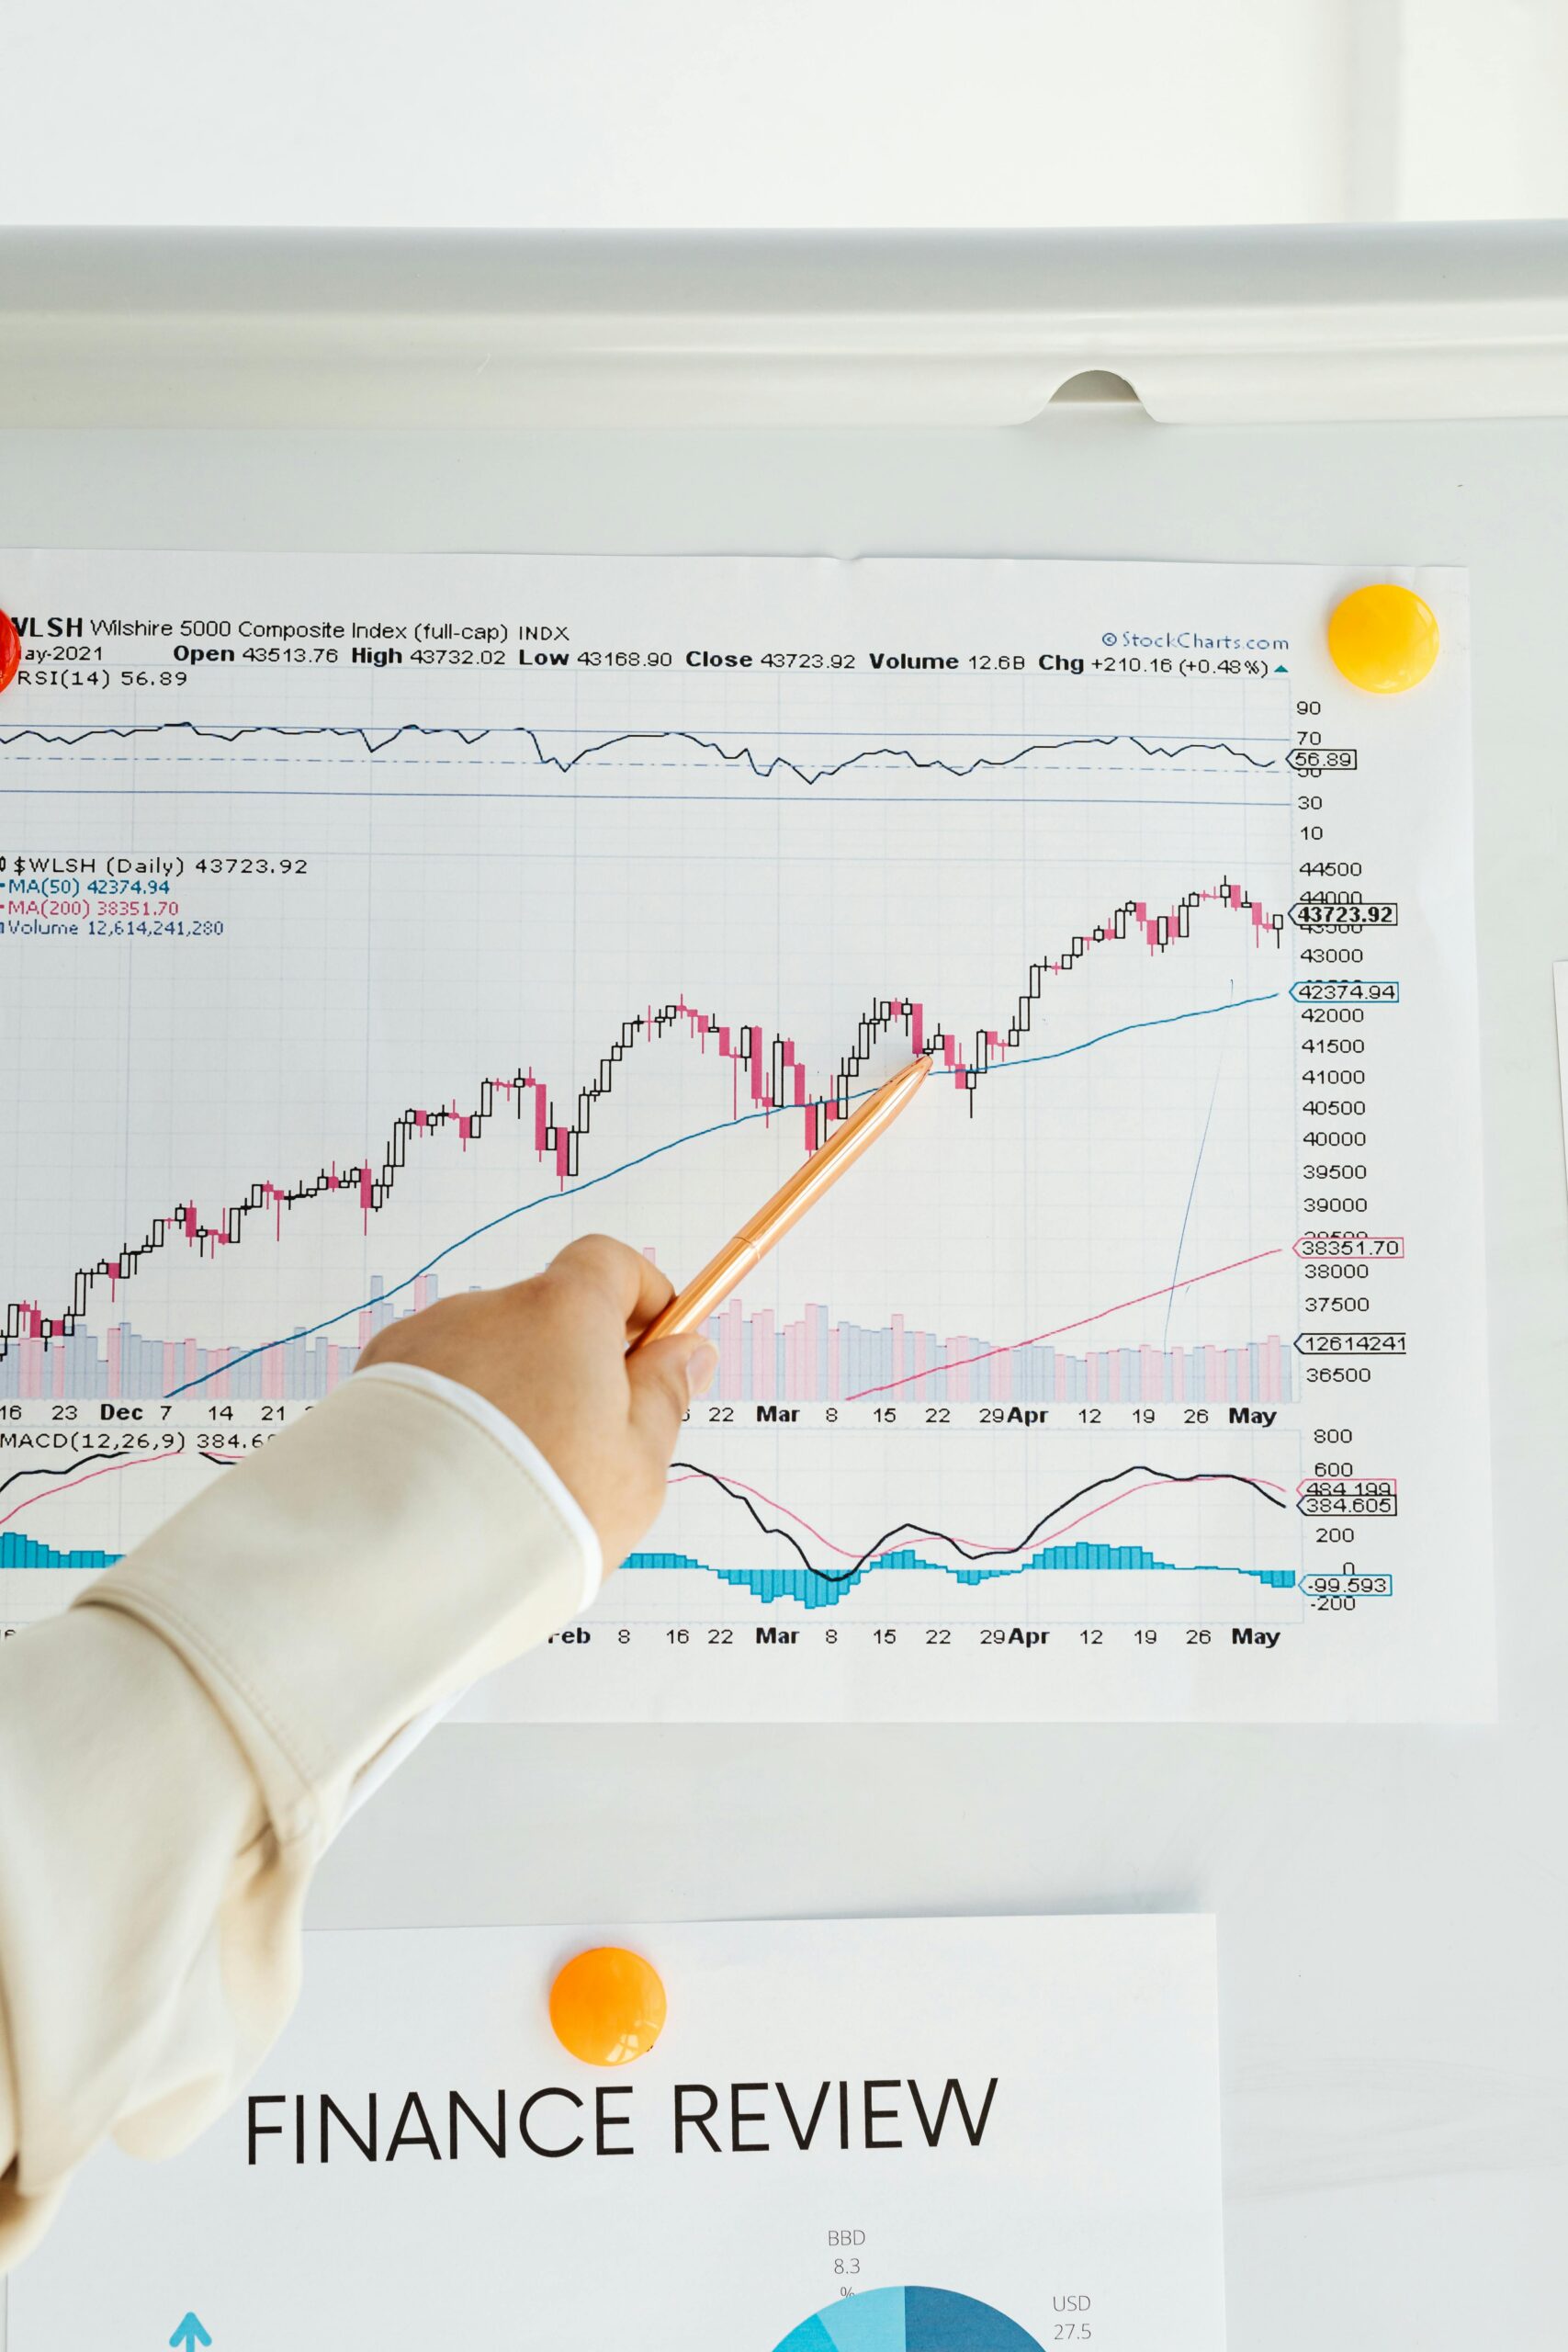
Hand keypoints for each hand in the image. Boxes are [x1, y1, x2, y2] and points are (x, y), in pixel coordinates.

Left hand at [355, 1235, 716, 1573]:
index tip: (658, 1344)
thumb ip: (665, 1397)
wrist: (403, 1559)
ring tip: (513, 1484)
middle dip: (570, 1369)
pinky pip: (431, 1393)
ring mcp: (422, 1346)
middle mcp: (485, 1310)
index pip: (610, 1263)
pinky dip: (454, 1423)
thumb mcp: (637, 1466)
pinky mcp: (371, 1387)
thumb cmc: (537, 1511)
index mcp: (560, 1312)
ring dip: (508, 1400)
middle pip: (545, 1320)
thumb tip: (688, 1351)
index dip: (642, 1297)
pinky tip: (460, 1486)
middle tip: (586, 1449)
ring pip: (487, 1361)